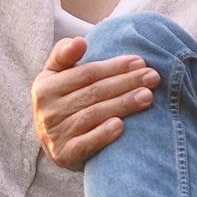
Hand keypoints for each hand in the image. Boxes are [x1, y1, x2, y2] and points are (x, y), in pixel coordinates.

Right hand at [31, 37, 159, 170]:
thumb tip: (80, 41)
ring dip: (122, 105)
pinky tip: (121, 126)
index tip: (140, 61)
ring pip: (93, 115)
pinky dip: (103, 134)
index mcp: (44, 85)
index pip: (86, 73)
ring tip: (148, 97)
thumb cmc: (63, 100)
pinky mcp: (64, 155)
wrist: (55, 143)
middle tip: (153, 77)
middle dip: (126, 82)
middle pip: (94, 92)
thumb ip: (66, 54)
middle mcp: (47, 110)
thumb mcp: (57, 75)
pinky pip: (86, 143)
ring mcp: (55, 134)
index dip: (114, 66)